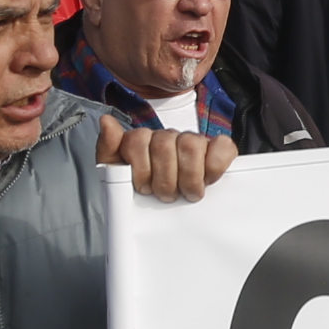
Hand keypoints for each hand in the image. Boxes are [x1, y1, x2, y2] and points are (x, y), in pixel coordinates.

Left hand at [99, 117, 234, 200]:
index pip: (137, 140)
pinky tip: (207, 180)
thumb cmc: (141, 189)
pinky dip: (215, 165)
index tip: (143, 188)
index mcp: (143, 140)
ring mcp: (193, 141)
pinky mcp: (217, 149)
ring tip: (186, 193)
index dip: (140, 169)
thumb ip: (107, 147)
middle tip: (166, 195)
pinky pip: (222, 146)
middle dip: (163, 178)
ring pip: (191, 145)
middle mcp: (168, 137)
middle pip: (164, 144)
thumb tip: (107, 121)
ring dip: (188, 177)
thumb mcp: (117, 173)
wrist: (160, 206)